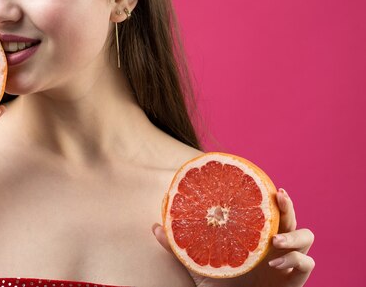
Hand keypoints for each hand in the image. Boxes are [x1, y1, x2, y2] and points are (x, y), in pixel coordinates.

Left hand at [153, 188, 314, 286]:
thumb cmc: (219, 286)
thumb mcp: (196, 264)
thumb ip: (178, 246)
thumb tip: (154, 226)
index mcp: (257, 236)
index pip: (270, 212)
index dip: (273, 198)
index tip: (270, 185)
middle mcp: (275, 246)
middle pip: (292, 218)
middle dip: (288, 206)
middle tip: (278, 196)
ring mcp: (287, 262)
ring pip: (307, 237)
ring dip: (294, 234)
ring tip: (274, 239)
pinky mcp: (295, 281)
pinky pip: (307, 265)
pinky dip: (296, 260)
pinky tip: (275, 263)